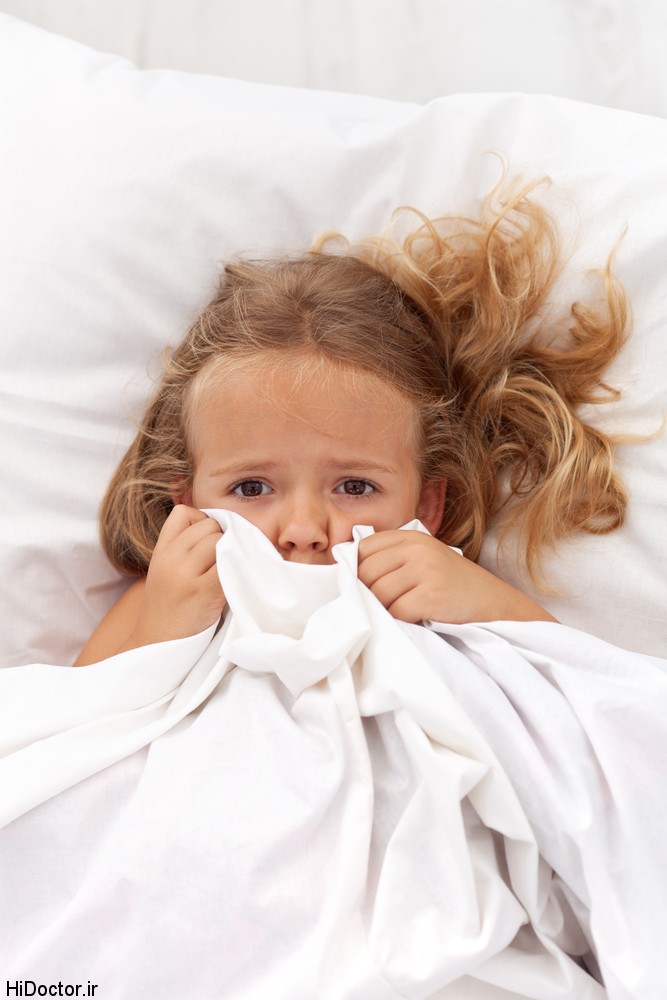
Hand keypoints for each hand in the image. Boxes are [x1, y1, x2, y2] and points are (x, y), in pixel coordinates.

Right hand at [127, 505, 225, 647]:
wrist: (155, 645)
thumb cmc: (169, 609)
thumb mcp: (165, 570)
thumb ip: (183, 548)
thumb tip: (219, 525)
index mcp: (161, 551)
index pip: (184, 512)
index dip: (201, 522)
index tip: (207, 544)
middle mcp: (171, 558)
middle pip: (209, 525)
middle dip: (221, 539)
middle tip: (222, 564)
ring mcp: (185, 574)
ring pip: (220, 541)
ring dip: (231, 555)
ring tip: (226, 575)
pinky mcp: (202, 592)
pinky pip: (228, 565)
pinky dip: (236, 570)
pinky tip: (232, 584)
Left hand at [357, 529, 556, 624]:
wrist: (495, 605)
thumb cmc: (455, 588)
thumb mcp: (425, 561)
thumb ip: (394, 560)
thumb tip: (348, 575)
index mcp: (412, 537)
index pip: (364, 548)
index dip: (359, 570)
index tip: (365, 586)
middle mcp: (417, 548)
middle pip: (366, 572)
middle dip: (370, 593)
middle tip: (387, 606)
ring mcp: (425, 570)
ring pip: (378, 593)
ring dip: (385, 610)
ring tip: (404, 613)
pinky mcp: (431, 594)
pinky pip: (396, 611)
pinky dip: (401, 621)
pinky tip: (416, 620)